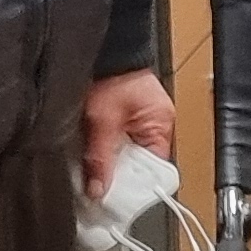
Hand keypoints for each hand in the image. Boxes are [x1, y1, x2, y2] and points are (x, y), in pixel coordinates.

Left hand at [82, 69, 175, 199]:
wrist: (106, 50)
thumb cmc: (112, 76)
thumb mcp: (103, 121)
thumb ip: (101, 158)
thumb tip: (98, 191)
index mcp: (160, 128)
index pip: (153, 171)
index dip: (133, 187)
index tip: (113, 200)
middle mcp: (154, 128)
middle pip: (137, 167)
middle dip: (116, 177)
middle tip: (94, 191)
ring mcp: (140, 124)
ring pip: (125, 157)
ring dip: (108, 165)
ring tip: (90, 177)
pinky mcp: (125, 120)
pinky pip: (117, 145)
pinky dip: (104, 152)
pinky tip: (90, 160)